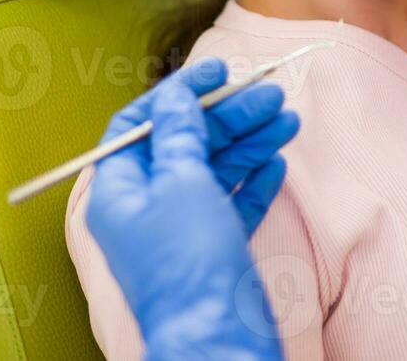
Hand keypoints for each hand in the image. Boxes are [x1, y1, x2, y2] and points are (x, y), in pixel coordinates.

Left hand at [85, 60, 299, 359]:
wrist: (216, 334)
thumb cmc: (187, 263)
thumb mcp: (181, 182)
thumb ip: (180, 135)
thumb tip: (176, 99)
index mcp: (119, 191)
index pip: (139, 126)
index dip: (177, 94)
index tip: (215, 72)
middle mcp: (146, 208)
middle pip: (186, 143)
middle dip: (229, 116)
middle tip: (269, 94)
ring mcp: (181, 229)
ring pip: (216, 170)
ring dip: (250, 141)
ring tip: (286, 120)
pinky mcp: (213, 248)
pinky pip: (233, 203)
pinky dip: (255, 180)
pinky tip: (276, 162)